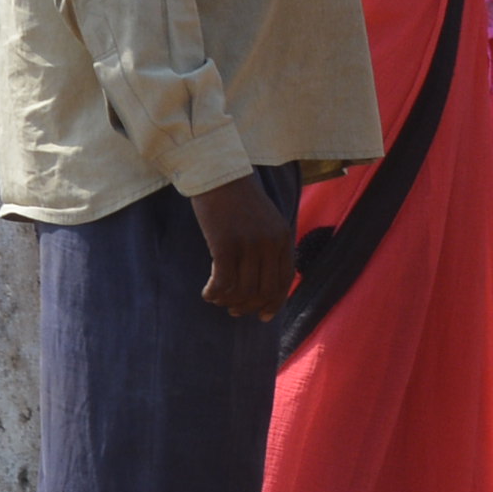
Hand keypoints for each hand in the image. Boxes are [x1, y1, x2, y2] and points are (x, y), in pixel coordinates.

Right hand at [187, 174, 296, 319]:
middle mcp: (270, 243)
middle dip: (250, 306)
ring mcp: (249, 244)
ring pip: (243, 289)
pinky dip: (214, 293)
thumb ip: (271, 246)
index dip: (275, 302)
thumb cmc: (239, 200)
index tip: (263, 316)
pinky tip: (207, 293)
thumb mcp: (266, 221)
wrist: (219, 175)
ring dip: (229, 301)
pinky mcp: (225, 244)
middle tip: (235, 311)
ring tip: (218, 300)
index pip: (285, 280)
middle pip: (265, 290)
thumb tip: (265, 281)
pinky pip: (223, 282)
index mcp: (284, 237)